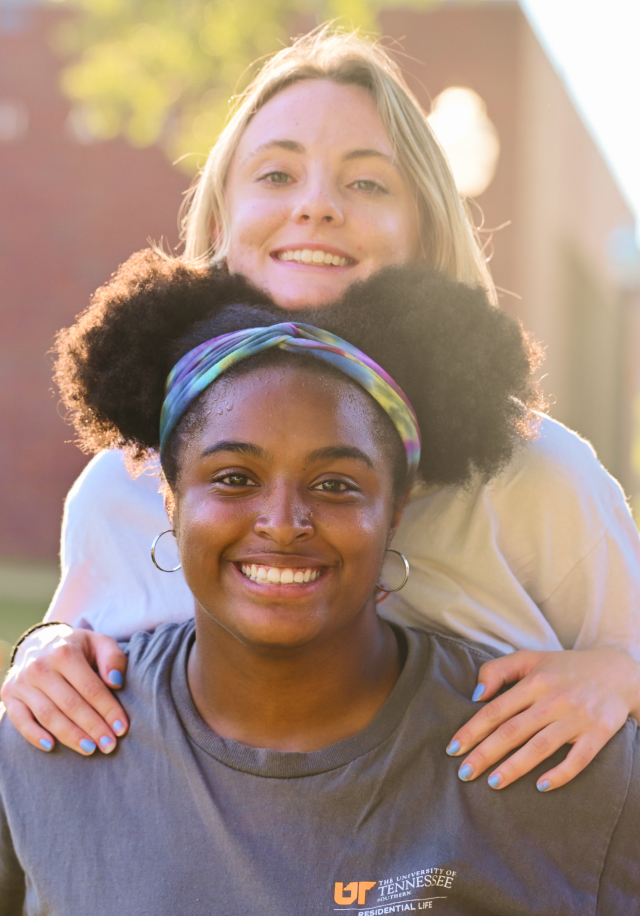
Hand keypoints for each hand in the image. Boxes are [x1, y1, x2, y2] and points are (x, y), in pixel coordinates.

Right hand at [1, 624, 128, 755]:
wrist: (38, 641)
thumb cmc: (77, 647)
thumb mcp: (98, 642)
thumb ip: (112, 658)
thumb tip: (116, 682)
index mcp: (64, 653)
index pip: (90, 688)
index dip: (108, 710)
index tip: (122, 728)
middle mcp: (40, 667)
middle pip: (70, 704)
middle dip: (93, 727)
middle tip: (110, 745)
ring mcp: (22, 682)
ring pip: (48, 715)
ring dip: (70, 735)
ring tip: (90, 749)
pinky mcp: (9, 694)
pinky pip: (20, 720)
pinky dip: (34, 735)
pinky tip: (51, 747)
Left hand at [445, 647, 639, 791]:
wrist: (619, 673)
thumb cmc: (566, 668)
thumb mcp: (531, 659)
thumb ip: (499, 670)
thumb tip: (476, 695)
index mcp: (535, 682)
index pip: (496, 710)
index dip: (472, 730)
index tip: (453, 748)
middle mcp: (553, 700)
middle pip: (513, 731)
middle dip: (485, 754)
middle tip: (464, 774)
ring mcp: (576, 718)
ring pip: (540, 747)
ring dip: (515, 767)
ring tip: (492, 783)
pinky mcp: (598, 734)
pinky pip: (578, 759)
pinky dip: (560, 773)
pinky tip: (540, 786)